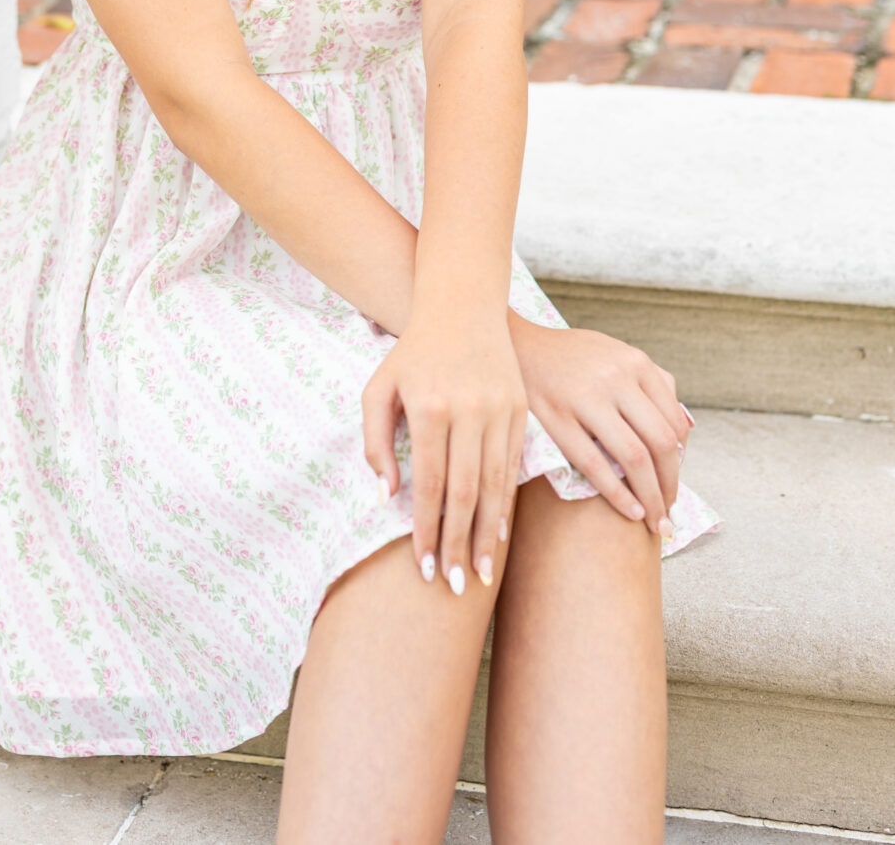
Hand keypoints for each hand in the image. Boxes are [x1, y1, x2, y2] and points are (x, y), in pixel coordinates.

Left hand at [362, 312, 528, 593]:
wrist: (461, 308)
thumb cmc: (411, 353)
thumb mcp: (378, 388)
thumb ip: (375, 442)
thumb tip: (388, 496)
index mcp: (429, 408)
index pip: (430, 484)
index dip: (428, 531)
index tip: (425, 568)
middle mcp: (467, 410)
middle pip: (465, 492)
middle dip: (460, 544)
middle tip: (455, 586)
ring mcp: (498, 409)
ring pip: (495, 484)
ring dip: (489, 534)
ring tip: (482, 574)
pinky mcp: (519, 409)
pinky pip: (514, 465)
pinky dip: (506, 502)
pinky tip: (499, 531)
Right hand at [508, 313, 691, 540]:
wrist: (518, 345)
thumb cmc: (571, 356)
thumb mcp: (616, 353)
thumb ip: (651, 382)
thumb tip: (683, 428)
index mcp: (634, 362)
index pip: (673, 421)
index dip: (681, 460)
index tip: (674, 482)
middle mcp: (616, 377)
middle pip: (660, 442)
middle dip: (671, 484)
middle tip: (669, 512)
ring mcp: (586, 398)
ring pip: (634, 457)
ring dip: (652, 497)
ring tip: (655, 521)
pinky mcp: (557, 418)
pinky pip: (595, 465)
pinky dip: (619, 495)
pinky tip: (631, 512)